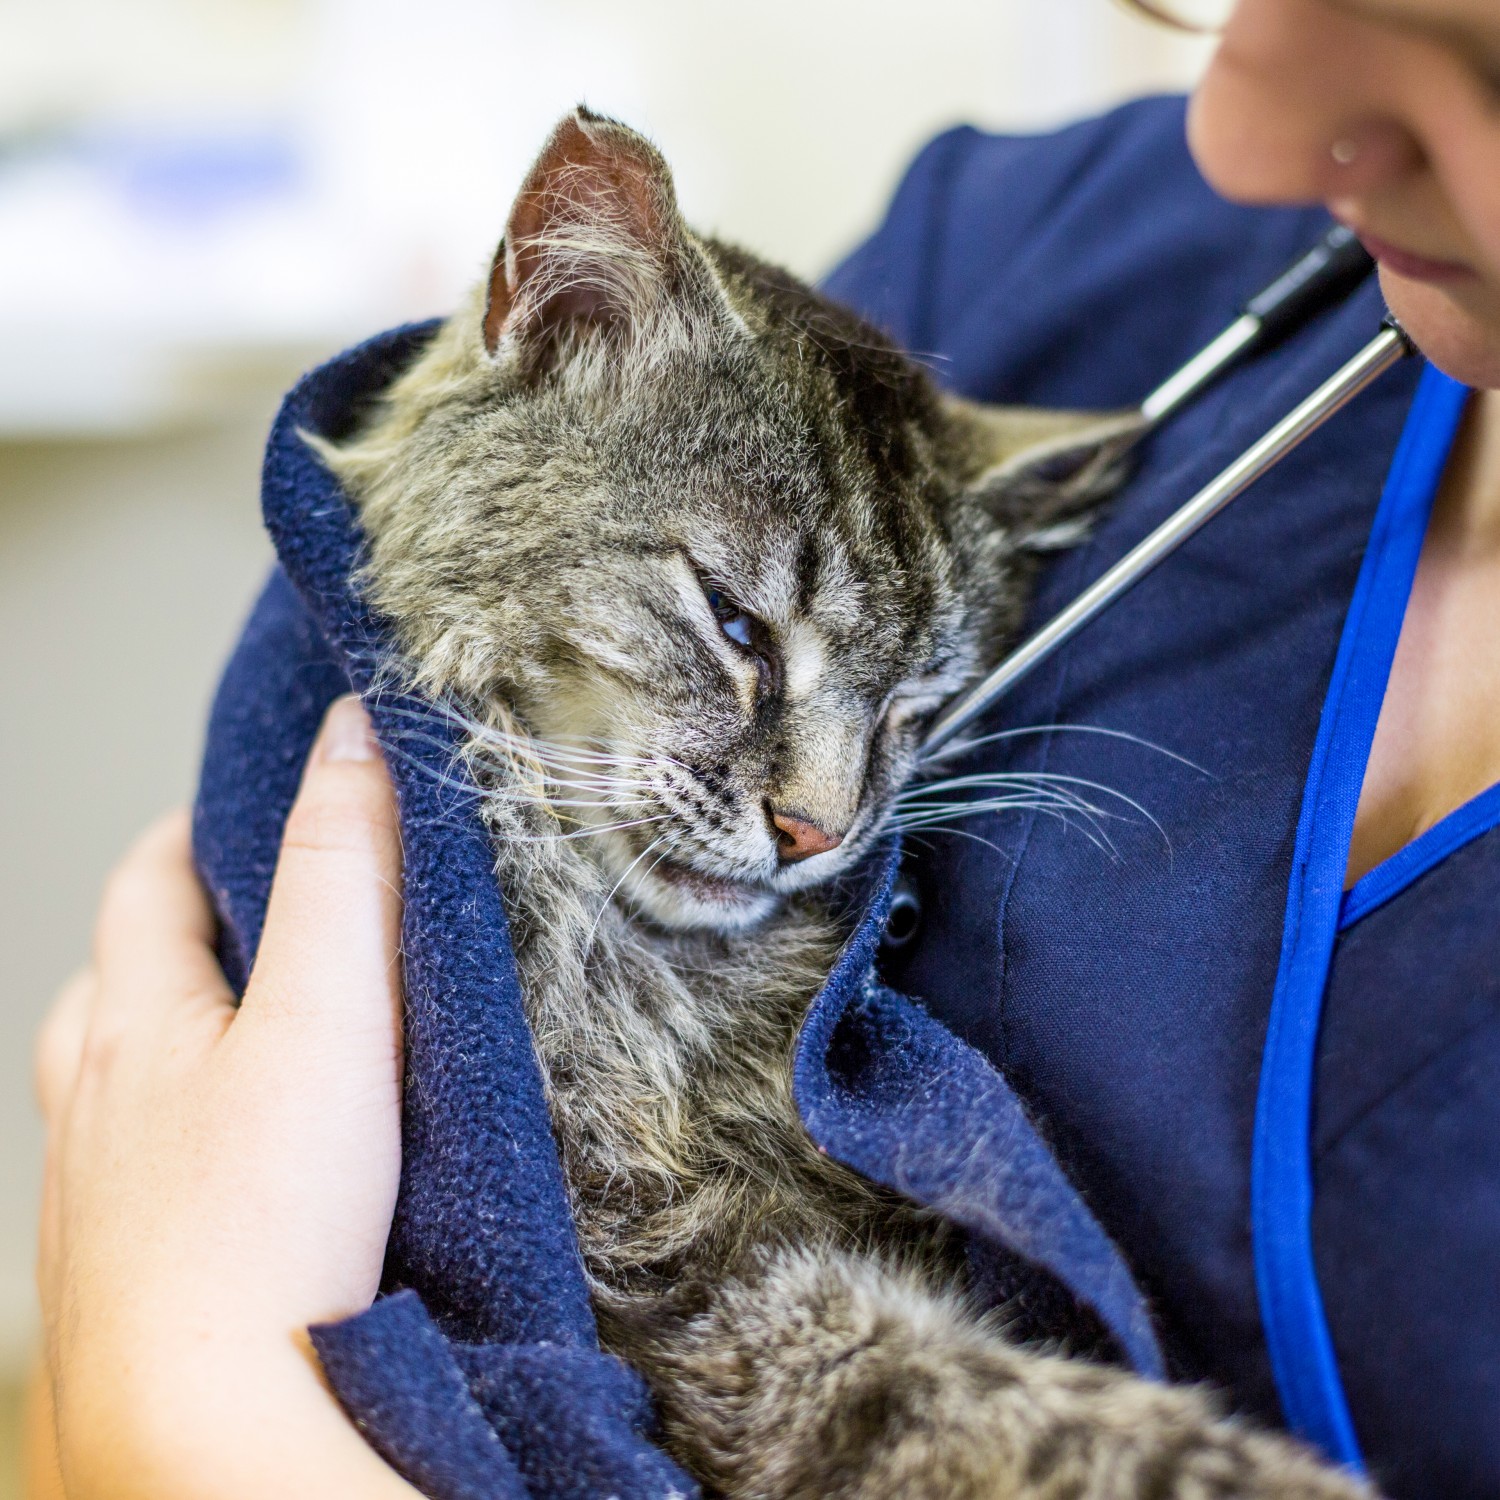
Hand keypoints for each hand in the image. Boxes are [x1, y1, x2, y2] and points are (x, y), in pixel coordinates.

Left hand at [31, 696, 419, 1499]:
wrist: (203, 1419)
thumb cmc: (264, 1218)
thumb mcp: (329, 1018)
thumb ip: (346, 871)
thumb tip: (355, 733)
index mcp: (135, 1025)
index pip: (143, 890)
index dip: (187, 837)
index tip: (236, 808)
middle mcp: (91, 1104)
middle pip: (107, 985)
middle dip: (166, 934)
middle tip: (245, 913)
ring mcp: (94, 1199)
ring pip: (101, 1087)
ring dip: (151, 1041)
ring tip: (226, 1036)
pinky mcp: (121, 1278)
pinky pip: (124, 1177)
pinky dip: (165, 1141)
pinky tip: (224, 1175)